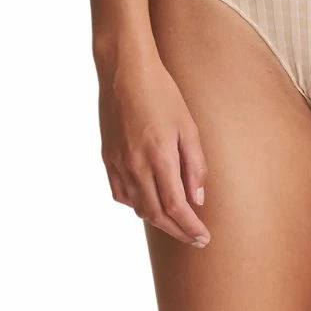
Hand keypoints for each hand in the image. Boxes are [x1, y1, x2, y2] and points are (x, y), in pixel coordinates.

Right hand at [98, 46, 210, 247]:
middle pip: (157, 215)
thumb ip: (195, 164)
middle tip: (194, 237)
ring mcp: (118, 164)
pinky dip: (136, 204)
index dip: (190, 228)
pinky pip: (121, 194)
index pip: (176, 207)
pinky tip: (148, 202)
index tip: (203, 238)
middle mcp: (136, 166)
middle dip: (178, 230)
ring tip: (176, 222)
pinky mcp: (107, 158)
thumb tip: (197, 199)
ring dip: (158, 220)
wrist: (125, 72)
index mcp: (159, 157)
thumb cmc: (162, 93)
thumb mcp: (188, 125)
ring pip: (138, 207)